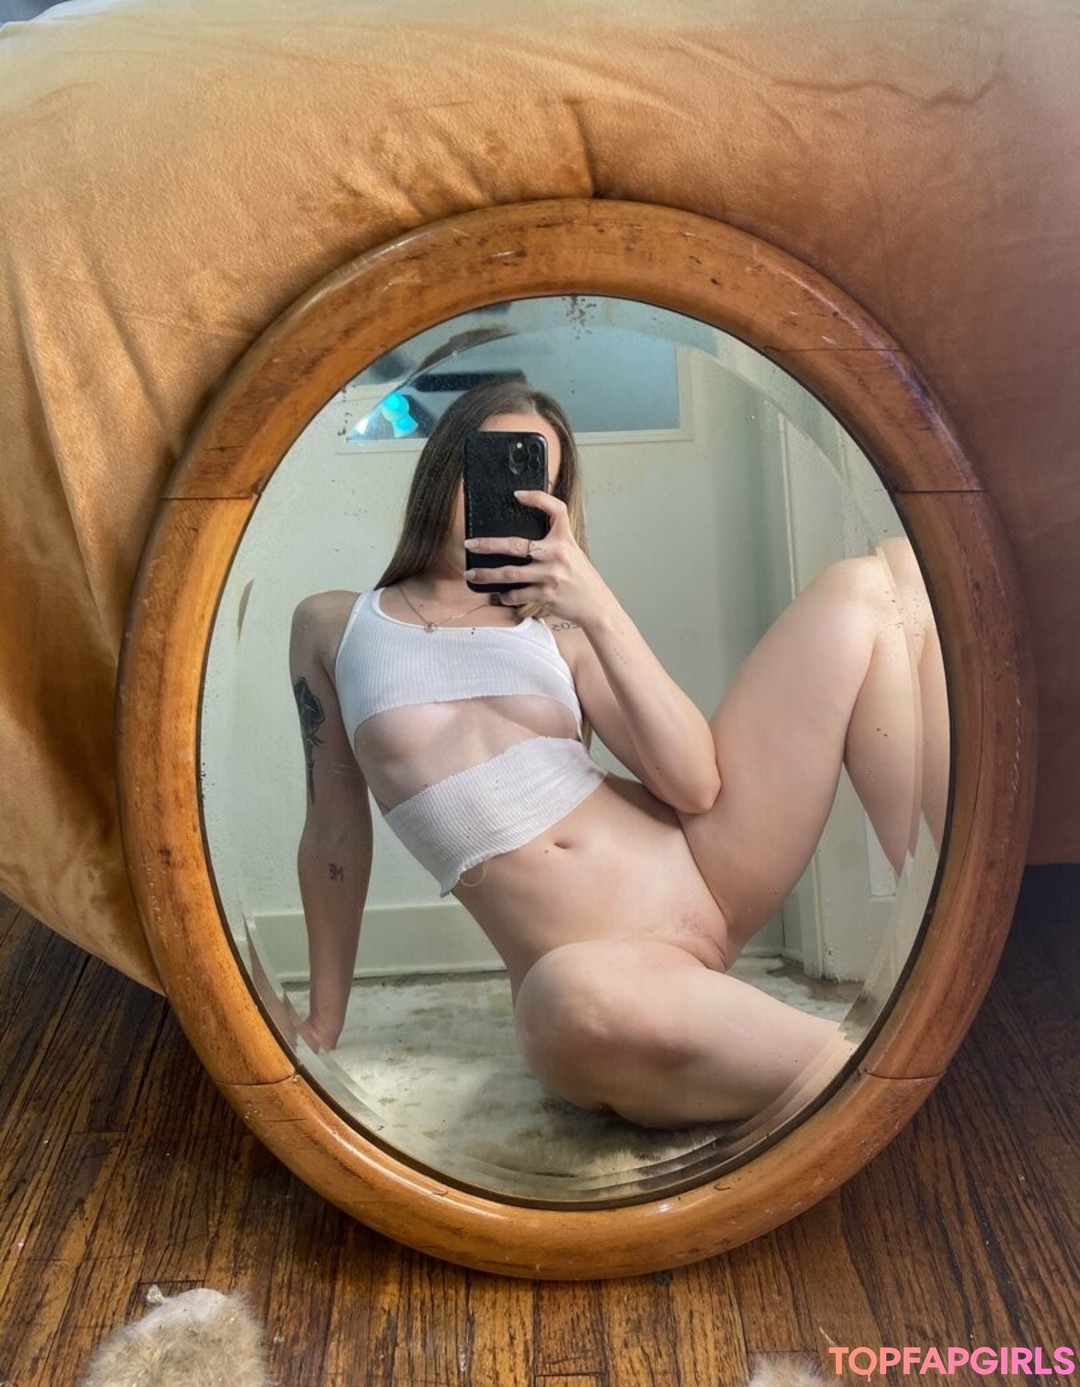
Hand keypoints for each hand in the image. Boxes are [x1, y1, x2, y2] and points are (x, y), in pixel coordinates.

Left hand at [464, 490, 610, 624]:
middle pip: (515, 545)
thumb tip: (523, 541)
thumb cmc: (582, 579)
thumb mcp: (573, 553)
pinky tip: (502, 595)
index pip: (555, 509)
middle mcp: (557, 554)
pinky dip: (506, 596)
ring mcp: (550, 576)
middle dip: (488, 545)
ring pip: (509, 573)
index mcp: (565, 539)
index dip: (537, 498)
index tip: (517, 495)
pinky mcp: (545, 595)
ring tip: (472, 574)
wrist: (597, 606)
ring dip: (486, 575)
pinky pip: (517, 594)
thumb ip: (553, 543)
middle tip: (470, 544)